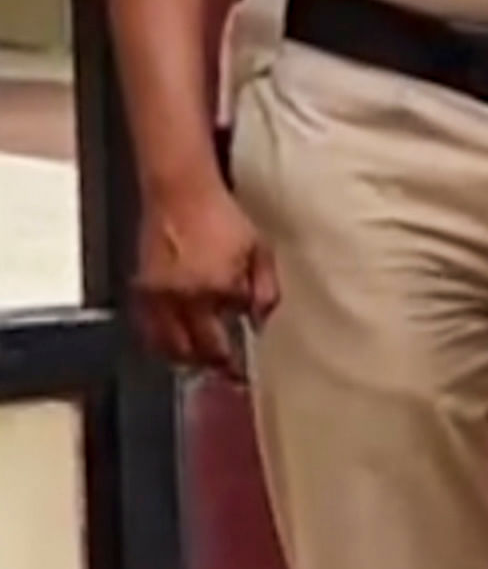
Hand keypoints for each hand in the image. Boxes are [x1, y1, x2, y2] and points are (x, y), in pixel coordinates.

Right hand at [132, 182, 277, 376]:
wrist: (180, 193)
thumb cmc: (224, 218)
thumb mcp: (260, 251)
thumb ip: (266, 290)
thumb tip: (261, 322)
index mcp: (217, 288)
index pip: (225, 339)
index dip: (235, 361)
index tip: (243, 374)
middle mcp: (183, 297)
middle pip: (193, 350)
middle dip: (210, 366)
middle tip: (225, 375)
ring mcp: (157, 294)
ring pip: (165, 345)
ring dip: (184, 359)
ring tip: (201, 364)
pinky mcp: (140, 287)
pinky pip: (147, 328)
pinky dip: (161, 341)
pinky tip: (175, 343)